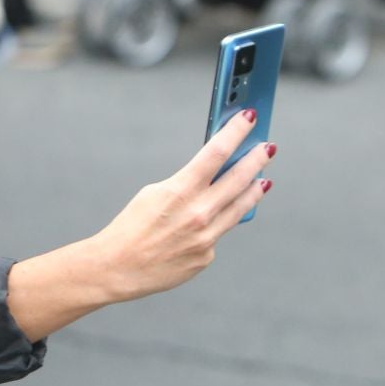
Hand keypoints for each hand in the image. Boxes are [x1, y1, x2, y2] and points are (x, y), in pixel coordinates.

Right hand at [87, 110, 273, 302]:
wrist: (117, 268)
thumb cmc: (130, 228)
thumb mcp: (153, 193)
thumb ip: (185, 183)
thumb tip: (212, 174)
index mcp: (180, 191)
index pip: (217, 152)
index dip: (236, 132)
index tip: (248, 118)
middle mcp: (199, 214)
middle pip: (240, 178)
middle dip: (256, 159)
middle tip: (267, 147)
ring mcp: (206, 238)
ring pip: (240, 208)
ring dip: (253, 190)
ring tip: (263, 180)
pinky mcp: (206, 257)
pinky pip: (217, 234)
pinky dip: (216, 225)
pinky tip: (208, 223)